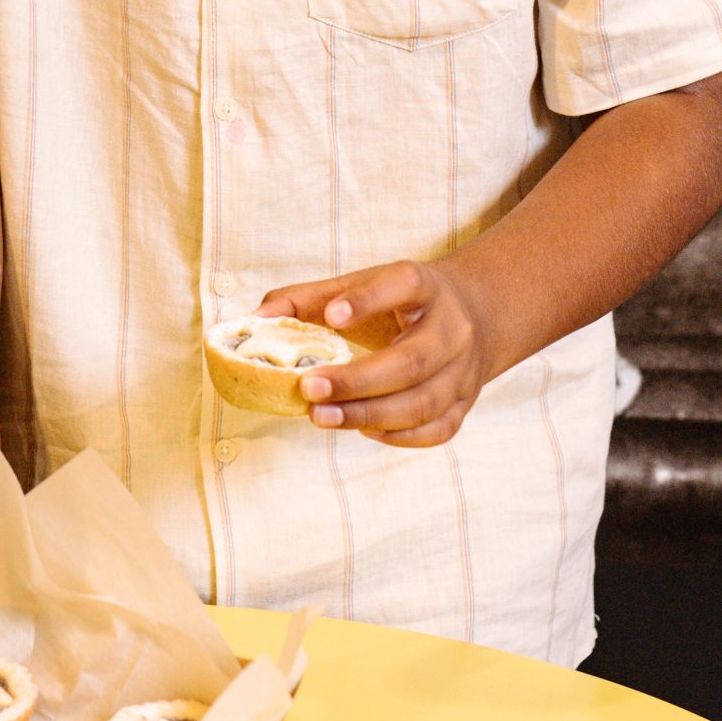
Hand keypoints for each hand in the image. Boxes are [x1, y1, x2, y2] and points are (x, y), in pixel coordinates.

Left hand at [257, 259, 497, 447]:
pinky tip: (363, 428)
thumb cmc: (395, 302)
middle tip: (309, 389)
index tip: (332, 316)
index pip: (403, 284)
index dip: (369, 299)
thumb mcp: (356, 286)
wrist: (469, 315)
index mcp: (424, 286)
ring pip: (424, 402)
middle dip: (358, 381)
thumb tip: (253, 321)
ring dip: (370, 414)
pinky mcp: (466, 403)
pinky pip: (437, 429)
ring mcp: (463, 370)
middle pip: (413, 360)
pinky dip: (398, 435)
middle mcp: (451, 327)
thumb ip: (304, 299)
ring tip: (321, 416)